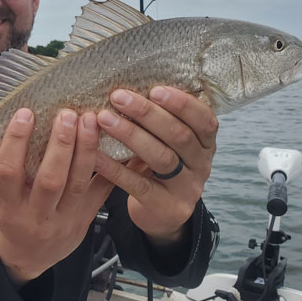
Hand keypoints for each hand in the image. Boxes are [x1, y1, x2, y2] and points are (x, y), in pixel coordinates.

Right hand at [0, 108, 113, 285]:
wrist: (29, 255)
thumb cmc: (13, 215)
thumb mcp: (2, 197)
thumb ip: (12, 170)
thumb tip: (23, 120)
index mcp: (8, 206)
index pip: (8, 172)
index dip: (15, 142)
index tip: (25, 114)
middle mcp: (36, 216)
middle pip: (50, 180)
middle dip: (60, 145)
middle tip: (67, 114)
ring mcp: (64, 219)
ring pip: (79, 184)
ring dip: (86, 149)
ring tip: (90, 120)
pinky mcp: (86, 218)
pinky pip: (102, 191)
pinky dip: (113, 167)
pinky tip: (120, 144)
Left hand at [94, 86, 217, 244]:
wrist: (162, 215)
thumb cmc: (160, 166)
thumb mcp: (171, 144)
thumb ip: (163, 120)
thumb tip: (130, 85)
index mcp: (206, 144)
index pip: (205, 120)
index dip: (182, 103)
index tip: (155, 89)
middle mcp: (202, 165)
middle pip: (179, 136)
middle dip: (147, 114)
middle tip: (118, 97)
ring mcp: (186, 188)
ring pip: (160, 157)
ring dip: (130, 134)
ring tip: (103, 118)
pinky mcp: (165, 206)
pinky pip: (137, 184)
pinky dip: (115, 167)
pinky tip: (95, 154)